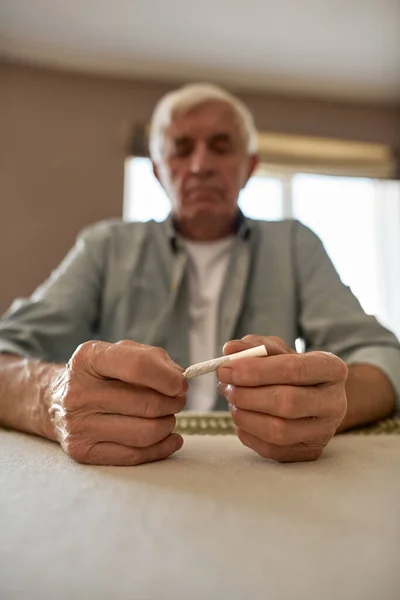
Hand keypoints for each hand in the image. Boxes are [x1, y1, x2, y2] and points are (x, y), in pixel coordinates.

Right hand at [47, 340, 186, 465]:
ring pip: (145, 433)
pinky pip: (135, 455)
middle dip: (173, 403)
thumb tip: (179, 379)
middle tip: (177, 401)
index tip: (181, 384)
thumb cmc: (100, 374)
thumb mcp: (120, 352)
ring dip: (168, 425)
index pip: (138, 367)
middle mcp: (79, 392)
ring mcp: (78, 424)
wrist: (56, 401)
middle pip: (147, 404)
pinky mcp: (82, 451)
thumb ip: (153, 359)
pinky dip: (162, 448)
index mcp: (89, 358)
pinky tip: (169, 438)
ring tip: (167, 417)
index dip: (168, 378)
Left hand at [217, 335, 347, 461]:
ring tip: (233, 403)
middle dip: (247, 395)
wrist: (314, 397)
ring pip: (279, 431)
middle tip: (225, 387)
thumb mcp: (278, 351)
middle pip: (287, 402)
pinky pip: (273, 450)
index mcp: (331, 369)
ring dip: (245, 417)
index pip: (294, 369)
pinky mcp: (310, 452)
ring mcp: (325, 431)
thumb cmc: (293, 372)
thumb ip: (254, 347)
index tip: (226, 369)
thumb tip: (230, 350)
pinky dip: (249, 435)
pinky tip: (243, 420)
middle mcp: (334, 402)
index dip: (256, 370)